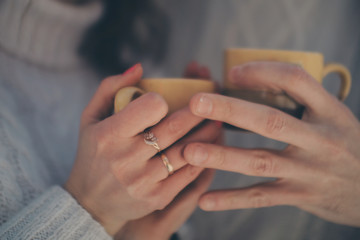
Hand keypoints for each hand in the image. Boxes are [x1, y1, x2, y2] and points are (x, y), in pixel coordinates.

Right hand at [64, 64, 220, 235]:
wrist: (91, 202)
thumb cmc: (93, 154)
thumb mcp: (91, 118)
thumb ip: (111, 88)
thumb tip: (140, 67)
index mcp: (109, 135)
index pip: (150, 108)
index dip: (163, 100)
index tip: (167, 100)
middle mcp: (126, 159)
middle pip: (175, 128)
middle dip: (198, 112)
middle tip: (211, 103)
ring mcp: (143, 181)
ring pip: (187, 150)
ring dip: (208, 133)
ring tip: (217, 122)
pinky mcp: (157, 198)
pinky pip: (189, 173)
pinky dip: (203, 157)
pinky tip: (210, 147)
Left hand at [184, 62, 359, 226]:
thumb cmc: (344, 143)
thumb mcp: (333, 115)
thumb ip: (300, 100)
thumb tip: (253, 78)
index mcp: (329, 111)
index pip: (295, 80)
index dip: (261, 72)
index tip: (231, 73)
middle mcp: (320, 139)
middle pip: (270, 121)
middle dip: (231, 110)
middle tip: (196, 103)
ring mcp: (309, 171)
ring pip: (260, 161)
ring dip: (222, 157)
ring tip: (190, 152)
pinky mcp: (299, 196)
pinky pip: (261, 197)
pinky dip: (232, 199)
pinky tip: (205, 200)